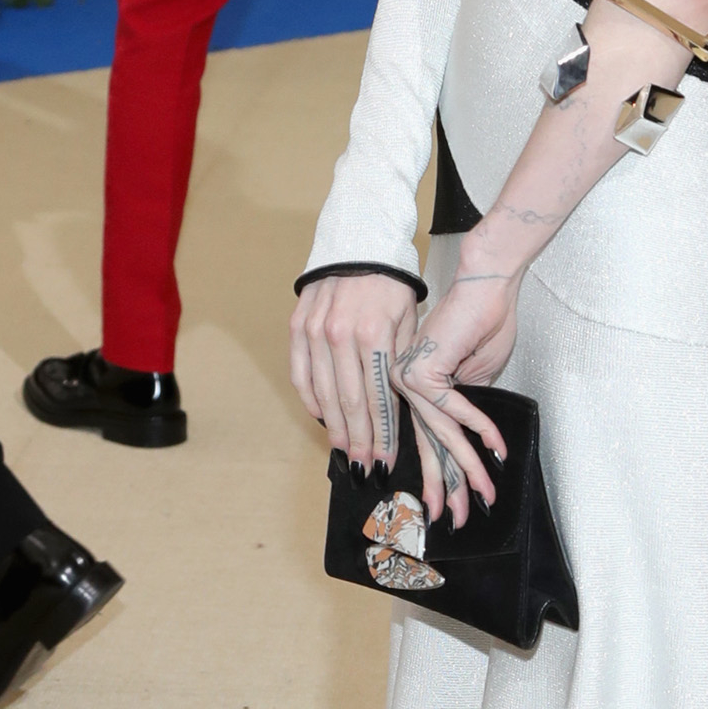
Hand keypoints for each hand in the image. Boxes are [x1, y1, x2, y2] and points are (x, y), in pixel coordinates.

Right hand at [290, 271, 417, 472]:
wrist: (359, 241)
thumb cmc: (391, 282)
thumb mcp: (409, 320)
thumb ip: (402, 363)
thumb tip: (401, 407)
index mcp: (374, 334)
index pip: (379, 398)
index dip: (383, 433)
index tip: (386, 458)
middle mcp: (340, 335)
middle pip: (350, 403)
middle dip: (360, 440)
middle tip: (365, 467)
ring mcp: (315, 331)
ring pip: (323, 394)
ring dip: (335, 428)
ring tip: (345, 452)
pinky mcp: (298, 327)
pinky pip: (301, 374)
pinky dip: (311, 401)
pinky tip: (322, 419)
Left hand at [391, 270, 512, 525]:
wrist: (486, 283)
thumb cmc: (485, 320)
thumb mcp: (477, 374)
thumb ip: (466, 406)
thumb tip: (466, 437)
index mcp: (415, 387)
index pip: (427, 438)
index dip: (441, 474)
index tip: (448, 504)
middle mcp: (404, 385)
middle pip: (427, 444)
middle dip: (445, 485)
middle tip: (453, 518)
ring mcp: (408, 378)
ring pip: (440, 433)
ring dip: (467, 466)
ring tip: (484, 493)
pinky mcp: (420, 370)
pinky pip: (454, 409)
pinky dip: (479, 427)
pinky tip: (496, 448)